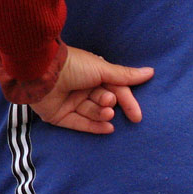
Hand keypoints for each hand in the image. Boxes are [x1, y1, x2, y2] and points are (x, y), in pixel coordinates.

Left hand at [29, 45, 153, 133]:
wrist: (42, 72)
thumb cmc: (73, 66)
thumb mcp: (102, 69)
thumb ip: (124, 76)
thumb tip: (150, 72)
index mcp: (90, 74)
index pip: (114, 89)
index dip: (126, 101)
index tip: (136, 115)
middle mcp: (80, 87)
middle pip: (103, 102)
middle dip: (109, 104)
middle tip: (108, 103)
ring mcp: (69, 102)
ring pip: (92, 113)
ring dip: (102, 114)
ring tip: (106, 112)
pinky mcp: (58, 115)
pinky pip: (79, 123)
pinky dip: (93, 126)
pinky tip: (107, 127)